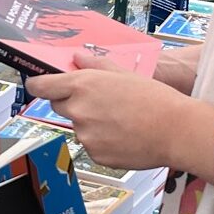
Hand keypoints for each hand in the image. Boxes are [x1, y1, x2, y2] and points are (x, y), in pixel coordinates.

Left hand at [25, 51, 213, 179]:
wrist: (176, 130)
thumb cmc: (154, 99)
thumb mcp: (122, 73)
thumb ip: (94, 64)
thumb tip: (76, 58)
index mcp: (81, 86)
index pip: (41, 86)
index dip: (37, 85)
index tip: (37, 85)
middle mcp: (78, 111)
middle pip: (59, 107)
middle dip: (73, 104)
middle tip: (102, 103)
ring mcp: (85, 136)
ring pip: (79, 128)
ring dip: (92, 124)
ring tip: (121, 120)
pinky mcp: (95, 155)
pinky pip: (92, 146)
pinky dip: (103, 142)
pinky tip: (124, 136)